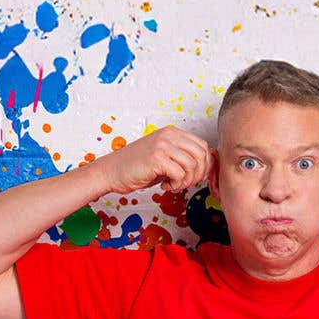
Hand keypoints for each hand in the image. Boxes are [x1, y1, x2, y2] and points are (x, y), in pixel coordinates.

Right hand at [91, 125, 211, 195]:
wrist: (111, 171)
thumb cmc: (137, 167)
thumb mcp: (164, 158)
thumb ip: (182, 158)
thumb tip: (206, 168)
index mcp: (172, 133)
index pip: (202, 146)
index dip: (205, 164)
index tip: (196, 177)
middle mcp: (169, 135)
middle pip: (202, 154)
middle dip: (198, 174)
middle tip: (185, 183)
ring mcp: (162, 145)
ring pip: (192, 165)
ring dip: (186, 181)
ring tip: (173, 184)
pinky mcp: (157, 158)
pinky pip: (180, 174)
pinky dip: (176, 185)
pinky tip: (164, 185)